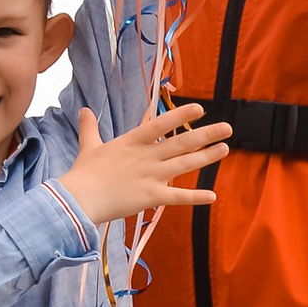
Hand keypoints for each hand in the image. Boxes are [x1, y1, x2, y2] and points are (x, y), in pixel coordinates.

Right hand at [58, 99, 230, 229]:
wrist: (79, 198)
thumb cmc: (83, 173)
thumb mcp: (88, 146)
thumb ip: (89, 128)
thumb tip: (83, 110)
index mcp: (132, 142)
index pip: (161, 124)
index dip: (181, 115)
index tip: (200, 108)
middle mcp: (146, 156)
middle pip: (181, 143)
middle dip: (206, 134)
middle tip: (227, 128)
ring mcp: (151, 176)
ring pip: (184, 164)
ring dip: (207, 157)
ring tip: (225, 149)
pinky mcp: (151, 197)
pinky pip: (178, 197)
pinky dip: (196, 197)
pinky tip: (212, 196)